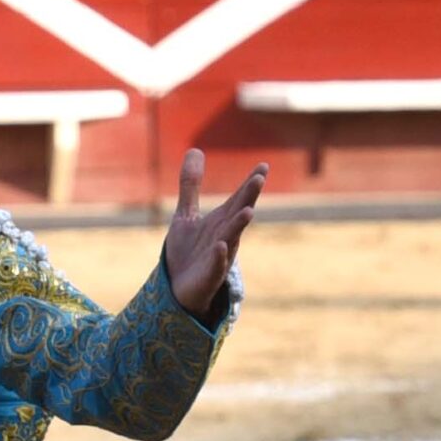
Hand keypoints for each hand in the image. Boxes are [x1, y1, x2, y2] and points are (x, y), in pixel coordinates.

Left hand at [162, 149, 265, 320]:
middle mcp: (224, 236)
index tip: (263, 166)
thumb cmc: (186, 253)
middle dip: (248, 198)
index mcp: (221, 221)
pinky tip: (220, 246)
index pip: (239, 199)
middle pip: (238, 214)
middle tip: (258, 179)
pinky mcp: (208, 276)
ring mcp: (218, 257)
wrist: (177, 290)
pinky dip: (219, 257)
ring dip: (239, 225)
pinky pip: (215, 266)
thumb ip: (191, 185)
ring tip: (248, 211)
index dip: (250, 183)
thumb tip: (194, 150)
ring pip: (231, 239)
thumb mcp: (185, 214)